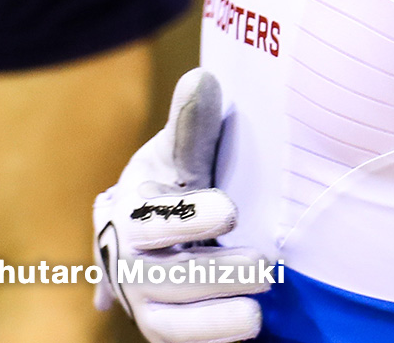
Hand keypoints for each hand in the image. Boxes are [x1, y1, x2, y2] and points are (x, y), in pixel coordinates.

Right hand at [92, 69, 266, 342]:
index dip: (187, 216)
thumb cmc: (182, 178)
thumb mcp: (185, 148)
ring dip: (211, 318)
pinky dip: (209, 339)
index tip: (232, 209)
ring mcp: (143, 296)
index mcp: (132, 206)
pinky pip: (179, 341)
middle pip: (157, 274)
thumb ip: (194, 122)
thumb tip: (202, 77)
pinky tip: (246, 327)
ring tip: (259, 310)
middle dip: (210, 273)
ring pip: (165, 319)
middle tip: (265, 266)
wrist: (167, 224)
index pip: (148, 216)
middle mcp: (128, 257)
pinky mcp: (163, 324)